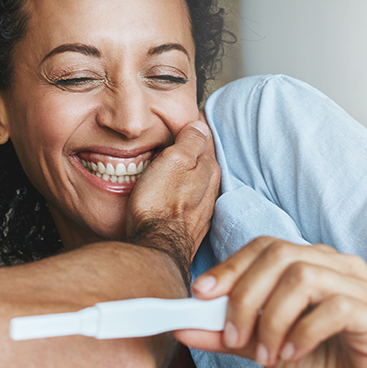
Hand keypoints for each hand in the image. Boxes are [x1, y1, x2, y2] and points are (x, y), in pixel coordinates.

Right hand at [126, 119, 219, 282]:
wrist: (156, 248)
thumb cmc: (159, 205)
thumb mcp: (173, 161)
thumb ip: (189, 141)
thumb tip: (199, 124)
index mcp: (208, 168)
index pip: (205, 138)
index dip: (194, 126)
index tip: (185, 118)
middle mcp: (210, 189)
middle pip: (204, 160)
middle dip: (193, 149)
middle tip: (179, 136)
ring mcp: (202, 209)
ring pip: (198, 181)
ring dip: (188, 172)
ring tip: (174, 163)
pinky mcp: (190, 225)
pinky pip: (189, 200)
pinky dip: (182, 192)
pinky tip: (172, 193)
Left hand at [178, 237, 366, 367]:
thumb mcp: (260, 348)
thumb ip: (225, 334)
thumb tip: (181, 326)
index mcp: (310, 264)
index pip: (264, 247)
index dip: (230, 267)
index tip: (201, 296)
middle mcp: (337, 268)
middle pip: (280, 256)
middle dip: (246, 296)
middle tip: (234, 337)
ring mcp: (361, 289)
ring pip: (304, 278)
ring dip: (273, 320)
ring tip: (266, 354)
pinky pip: (335, 309)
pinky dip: (303, 333)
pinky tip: (291, 355)